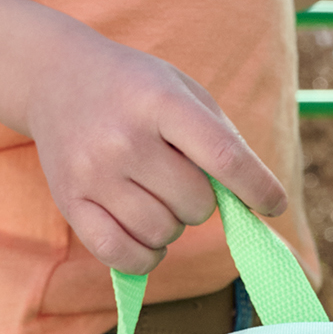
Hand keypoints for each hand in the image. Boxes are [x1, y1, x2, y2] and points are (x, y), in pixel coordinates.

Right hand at [24, 20, 287, 273]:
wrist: (58, 77)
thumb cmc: (136, 89)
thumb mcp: (183, 91)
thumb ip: (222, 140)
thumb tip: (255, 203)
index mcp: (160, 101)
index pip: (223, 157)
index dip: (257, 187)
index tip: (274, 204)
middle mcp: (124, 138)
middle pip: (195, 204)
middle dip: (202, 201)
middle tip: (182, 179)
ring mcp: (93, 173)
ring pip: (163, 233)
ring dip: (173, 225)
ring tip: (157, 196)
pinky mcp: (70, 202)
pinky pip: (122, 255)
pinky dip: (145, 257)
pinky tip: (148, 239)